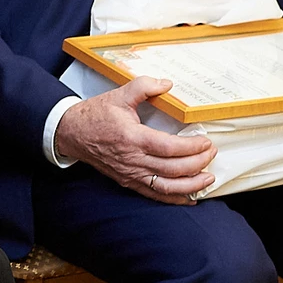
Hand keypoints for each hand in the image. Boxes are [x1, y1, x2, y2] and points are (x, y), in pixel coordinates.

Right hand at [53, 78, 215, 203]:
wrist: (71, 133)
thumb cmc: (95, 115)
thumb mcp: (118, 95)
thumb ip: (143, 86)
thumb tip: (167, 84)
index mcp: (132, 138)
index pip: (169, 148)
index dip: (192, 147)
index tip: (206, 141)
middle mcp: (132, 159)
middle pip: (173, 169)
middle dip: (197, 163)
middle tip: (211, 154)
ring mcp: (130, 173)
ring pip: (166, 186)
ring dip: (191, 185)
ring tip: (208, 178)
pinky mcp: (128, 181)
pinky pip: (154, 194)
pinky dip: (174, 197)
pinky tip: (189, 196)